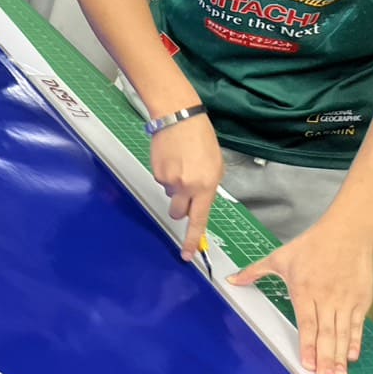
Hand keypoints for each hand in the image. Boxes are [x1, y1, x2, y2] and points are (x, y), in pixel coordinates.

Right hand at [149, 113, 222, 261]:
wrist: (179, 118)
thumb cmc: (202, 139)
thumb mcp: (216, 165)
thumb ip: (208, 188)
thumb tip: (198, 202)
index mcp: (205, 186)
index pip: (198, 220)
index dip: (192, 240)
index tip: (187, 255)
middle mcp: (186, 187)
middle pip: (178, 213)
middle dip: (181, 206)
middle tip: (185, 189)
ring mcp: (169, 181)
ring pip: (170, 195)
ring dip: (174, 187)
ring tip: (180, 165)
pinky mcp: (156, 173)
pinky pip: (162, 182)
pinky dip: (166, 174)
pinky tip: (172, 159)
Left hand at [228, 216, 372, 373]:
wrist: (348, 231)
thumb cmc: (313, 244)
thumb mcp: (279, 257)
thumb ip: (255, 271)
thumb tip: (232, 279)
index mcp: (304, 289)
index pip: (306, 323)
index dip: (307, 345)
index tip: (308, 364)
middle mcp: (326, 297)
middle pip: (326, 333)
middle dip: (326, 358)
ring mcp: (345, 299)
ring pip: (343, 333)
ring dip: (340, 356)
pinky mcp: (361, 299)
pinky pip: (358, 325)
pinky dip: (355, 341)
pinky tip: (351, 357)